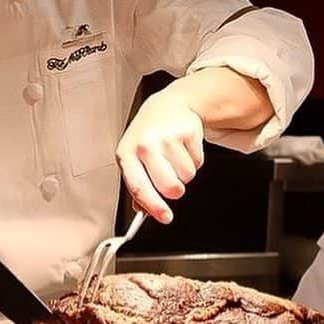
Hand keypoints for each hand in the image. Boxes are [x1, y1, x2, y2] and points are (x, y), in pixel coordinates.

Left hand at [115, 89, 204, 224]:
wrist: (168, 107)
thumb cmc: (148, 137)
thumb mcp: (134, 160)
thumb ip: (138, 186)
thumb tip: (144, 211)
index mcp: (126, 154)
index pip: (139, 188)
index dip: (154, 207)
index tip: (165, 217)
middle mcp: (145, 145)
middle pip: (169, 187)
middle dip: (175, 190)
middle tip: (171, 180)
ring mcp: (166, 137)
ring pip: (186, 176)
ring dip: (184, 173)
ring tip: (175, 157)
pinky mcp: (187, 132)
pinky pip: (198, 162)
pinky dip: (194, 160)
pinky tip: (183, 148)